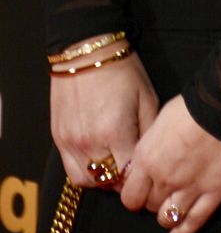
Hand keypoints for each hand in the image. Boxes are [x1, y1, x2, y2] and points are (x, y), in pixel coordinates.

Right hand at [50, 51, 157, 188]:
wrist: (87, 50)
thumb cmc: (123, 70)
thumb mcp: (147, 97)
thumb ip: (149, 132)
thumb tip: (150, 157)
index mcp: (115, 132)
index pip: (129, 176)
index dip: (140, 178)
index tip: (146, 173)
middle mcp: (89, 143)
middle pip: (108, 182)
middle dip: (122, 179)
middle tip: (131, 169)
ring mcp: (70, 142)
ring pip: (87, 181)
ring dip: (102, 178)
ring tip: (113, 163)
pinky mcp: (57, 138)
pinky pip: (70, 170)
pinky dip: (85, 171)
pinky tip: (96, 158)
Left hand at [120, 94, 220, 232]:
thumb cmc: (195, 105)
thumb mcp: (161, 121)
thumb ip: (151, 148)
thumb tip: (147, 161)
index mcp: (147, 158)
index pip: (130, 195)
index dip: (136, 193)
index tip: (142, 188)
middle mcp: (164, 179)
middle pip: (149, 206)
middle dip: (154, 199)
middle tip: (163, 189)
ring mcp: (190, 189)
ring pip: (168, 219)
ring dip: (167, 215)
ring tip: (174, 204)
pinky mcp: (214, 194)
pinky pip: (194, 222)